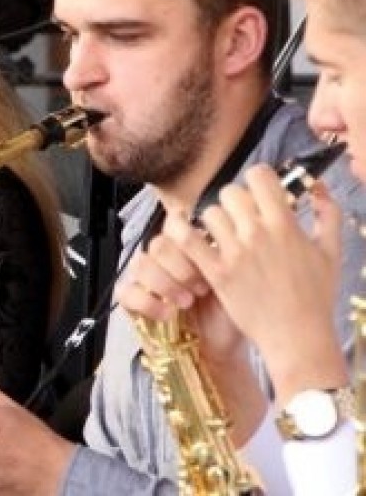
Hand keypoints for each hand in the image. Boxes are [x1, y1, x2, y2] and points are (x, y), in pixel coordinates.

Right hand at [118, 214, 246, 364]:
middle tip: (200, 288)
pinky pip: (126, 291)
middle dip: (181, 267)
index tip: (209, 264)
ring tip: (186, 302)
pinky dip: (147, 301)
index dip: (189, 242)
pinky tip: (167, 313)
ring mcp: (145, 280)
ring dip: (165, 283)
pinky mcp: (133, 301)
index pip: (174, 224)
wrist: (221, 349)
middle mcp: (164, 260)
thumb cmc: (230, 314)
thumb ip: (221, 257)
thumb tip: (214, 239)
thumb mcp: (235, 282)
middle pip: (158, 244)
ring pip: (140, 264)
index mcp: (188, 248)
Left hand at [169, 168, 345, 400]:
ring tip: (223, 236)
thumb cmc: (316, 296)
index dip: (257, 179)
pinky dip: (181, 232)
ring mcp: (234, 253)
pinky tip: (186, 232)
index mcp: (285, 224)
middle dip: (235, 202)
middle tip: (240, 218)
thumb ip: (328, 213)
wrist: (298, 337)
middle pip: (231, 193)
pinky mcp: (216, 272)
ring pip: (210, 213)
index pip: (259, 176)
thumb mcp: (331, 251)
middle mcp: (258, 233)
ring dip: (215, 221)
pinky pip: (187, 240)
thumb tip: (318, 185)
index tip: (259, 192)